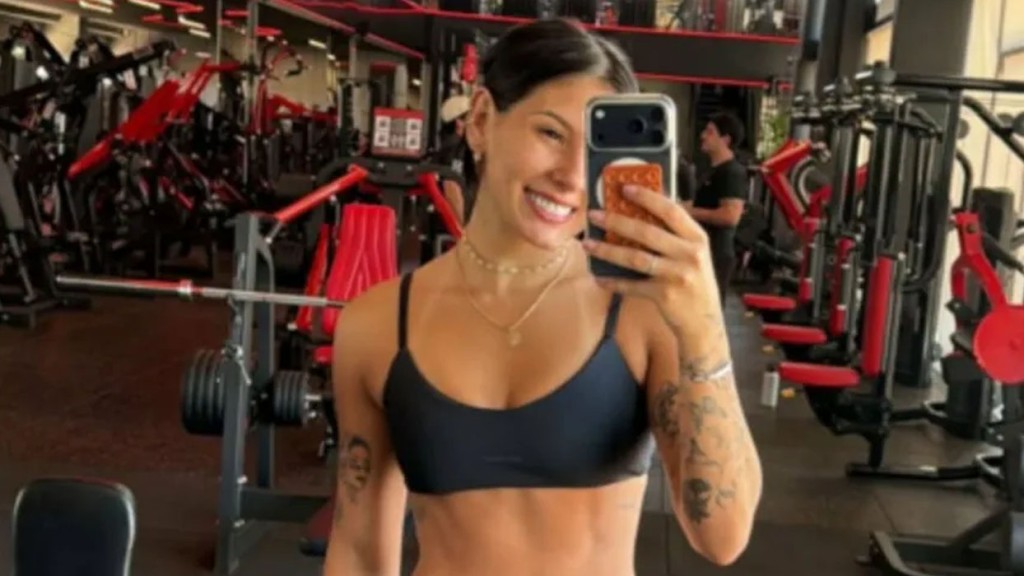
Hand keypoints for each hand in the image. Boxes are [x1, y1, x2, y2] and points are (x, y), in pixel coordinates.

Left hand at [583, 185, 721, 335]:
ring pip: (635, 258)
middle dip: (616, 221)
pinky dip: (614, 282)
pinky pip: (632, 286)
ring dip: (608, 250)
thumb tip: (642, 210)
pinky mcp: (664, 296)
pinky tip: (599, 278)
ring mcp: (677, 276)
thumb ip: (676, 235)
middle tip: (594, 214)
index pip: (671, 211)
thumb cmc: (695, 283)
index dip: (647, 197)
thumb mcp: (694, 255)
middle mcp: (690, 255)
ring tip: (587, 243)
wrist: (705, 323)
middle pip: (647, 232)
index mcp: (697, 239)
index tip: (624, 188)